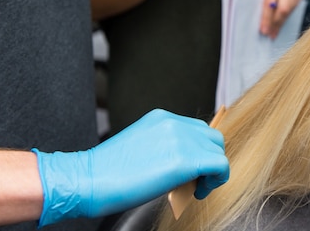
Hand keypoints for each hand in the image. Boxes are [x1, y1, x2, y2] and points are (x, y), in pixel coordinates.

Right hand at [33, 109, 228, 225]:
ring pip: (218, 150)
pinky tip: (199, 191)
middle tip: (197, 181)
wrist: (89, 179)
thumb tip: (186, 164)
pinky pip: (220, 165)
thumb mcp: (143, 147)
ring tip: (197, 187)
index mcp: (163, 118)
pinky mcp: (186, 159)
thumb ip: (167, 147)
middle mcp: (175, 123)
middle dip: (210, 159)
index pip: (198, 130)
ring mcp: (181, 138)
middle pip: (212, 137)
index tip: (192, 170)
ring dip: (213, 170)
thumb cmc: (109, 171)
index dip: (200, 151)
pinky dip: (216, 179)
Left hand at [253, 0, 305, 38]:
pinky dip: (287, 16)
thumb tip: (258, 18)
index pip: (269, 4)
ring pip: (290, 10)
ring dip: (282, 22)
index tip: (263, 31)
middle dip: (276, 24)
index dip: (267, 19)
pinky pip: (295, 7)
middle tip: (270, 35)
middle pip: (283, 9)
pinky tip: (281, 21)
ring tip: (275, 31)